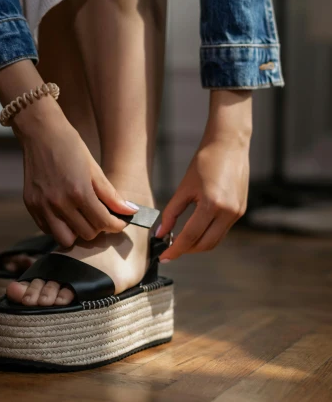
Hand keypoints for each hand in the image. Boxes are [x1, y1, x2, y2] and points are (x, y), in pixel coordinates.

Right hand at [0, 59, 138, 246]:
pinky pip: (47, 230)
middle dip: (98, 228)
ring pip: (65, 240)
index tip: (119, 222)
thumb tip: (131, 211)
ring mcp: (42, 206)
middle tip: (101, 216)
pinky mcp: (31, 206)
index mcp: (79, 191)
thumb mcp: (94, 168)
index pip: (103, 222)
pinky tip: (65, 213)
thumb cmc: (70, 146)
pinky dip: (59, 227)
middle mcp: (59, 203)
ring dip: (77, 232)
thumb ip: (111, 194)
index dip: (116, 225)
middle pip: (87, 234)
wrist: (40, 132)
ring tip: (82, 218)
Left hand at [157, 90, 251, 260]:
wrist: (228, 145)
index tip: (163, 257)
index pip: (191, 236)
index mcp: (212, 204)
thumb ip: (171, 213)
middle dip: (187, 250)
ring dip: (198, 244)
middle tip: (170, 251)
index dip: (175, 249)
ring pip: (215, 240)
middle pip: (205, 244)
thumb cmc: (204, 162)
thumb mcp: (184, 188)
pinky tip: (196, 230)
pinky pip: (222, 230)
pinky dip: (208, 234)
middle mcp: (228, 212)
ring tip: (180, 242)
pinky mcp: (240, 210)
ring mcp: (237, 212)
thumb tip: (161, 233)